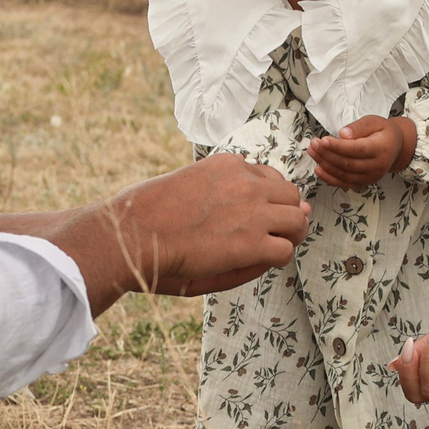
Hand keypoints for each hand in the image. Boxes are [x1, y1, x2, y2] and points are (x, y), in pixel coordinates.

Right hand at [0, 155, 308, 313]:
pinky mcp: (252, 242)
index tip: (254, 216)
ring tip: (269, 250)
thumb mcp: (187, 185)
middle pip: (291, 195)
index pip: (268, 177)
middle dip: (285, 215)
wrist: (131, 233)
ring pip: (297, 220)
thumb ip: (220, 190)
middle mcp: (245, 180)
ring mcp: (252, 210)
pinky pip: (285, 250)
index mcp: (226, 164)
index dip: (266, 199)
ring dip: (288, 236)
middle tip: (271, 235)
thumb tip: (254, 206)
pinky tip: (256, 264)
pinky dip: (276, 260)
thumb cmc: (145, 215)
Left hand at [307, 115, 415, 189]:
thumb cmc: (383, 132)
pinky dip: (329, 178)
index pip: (356, 149)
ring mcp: (370, 177)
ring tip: (312, 152)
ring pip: (343, 174)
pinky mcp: (363, 183)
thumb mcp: (374, 121)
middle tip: (313, 144)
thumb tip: (343, 135)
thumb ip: (359, 127)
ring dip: (325, 164)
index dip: (338, 146)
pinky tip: (318, 169)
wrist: (395, 147)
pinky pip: (344, 183)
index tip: (323, 140)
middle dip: (327, 154)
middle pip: (347, 163)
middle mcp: (377, 166)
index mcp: (381, 149)